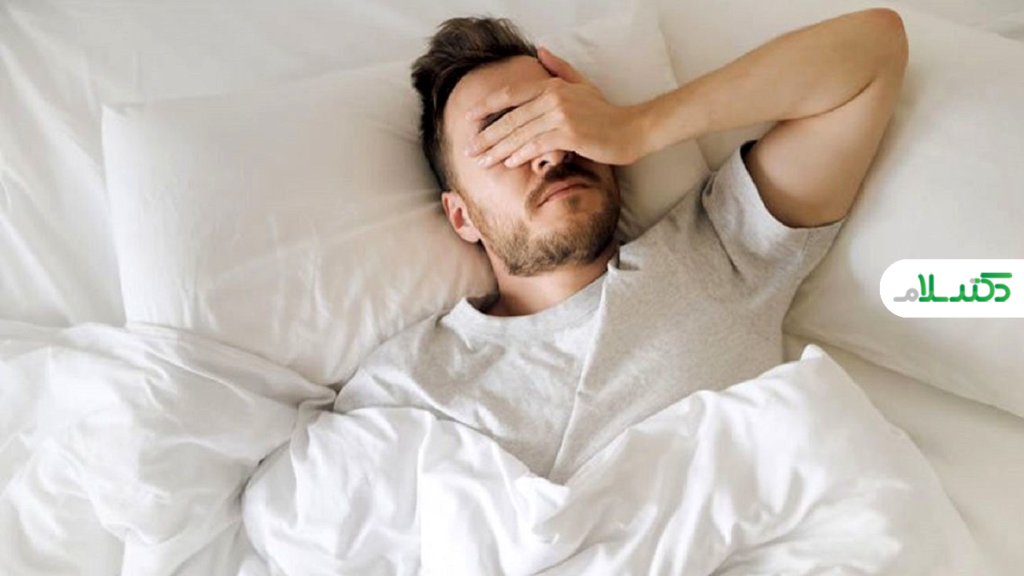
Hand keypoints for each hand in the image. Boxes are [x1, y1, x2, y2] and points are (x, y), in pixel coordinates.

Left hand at [463, 46, 648, 167]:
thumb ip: (559, 68)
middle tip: (469, 149)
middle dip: (487, 136)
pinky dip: (521, 154)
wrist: (632, 129)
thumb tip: (540, 50)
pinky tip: (509, 162)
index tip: (469, 117)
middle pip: (511, 118)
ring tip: (482, 162)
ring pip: (520, 134)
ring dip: (498, 150)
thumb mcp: (582, 85)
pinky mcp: (568, 134)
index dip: (487, 105)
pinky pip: (537, 145)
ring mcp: (560, 115)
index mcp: (552, 85)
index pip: (511, 94)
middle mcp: (553, 97)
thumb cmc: (606, 112)